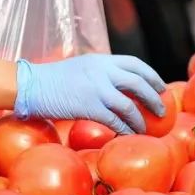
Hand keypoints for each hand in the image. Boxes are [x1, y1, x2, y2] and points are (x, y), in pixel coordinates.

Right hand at [13, 54, 166, 134]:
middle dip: (154, 97)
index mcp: (102, 60)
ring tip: (145, 127)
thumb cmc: (55, 79)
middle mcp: (102, 71)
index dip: (152, 76)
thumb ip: (101, 73)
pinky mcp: (88, 106)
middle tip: (162, 110)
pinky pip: (114, 120)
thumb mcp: (82, 67)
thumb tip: (122, 86)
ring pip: (129, 105)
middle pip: (138, 83)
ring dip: (140, 118)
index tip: (160, 87)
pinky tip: (129, 134)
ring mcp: (96, 88)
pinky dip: (125, 128)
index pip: (135, 63)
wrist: (32, 85)